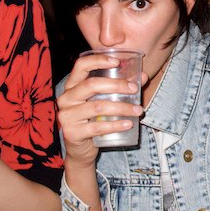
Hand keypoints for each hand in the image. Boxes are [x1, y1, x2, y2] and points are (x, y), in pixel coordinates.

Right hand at [57, 53, 144, 167]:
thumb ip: (121, 87)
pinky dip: (116, 125)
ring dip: (122, 107)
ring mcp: (67, 116)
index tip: (117, 62)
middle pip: (91, 85)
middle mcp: (66, 98)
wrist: (81, 149)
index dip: (98, 61)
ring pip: (98, 107)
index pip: (80, 65)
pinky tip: (129, 123)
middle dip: (117, 85)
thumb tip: (143, 75)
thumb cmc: (94, 119)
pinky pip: (98, 127)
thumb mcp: (105, 101)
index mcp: (72, 86)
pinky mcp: (72, 133)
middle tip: (135, 89)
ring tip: (138, 110)